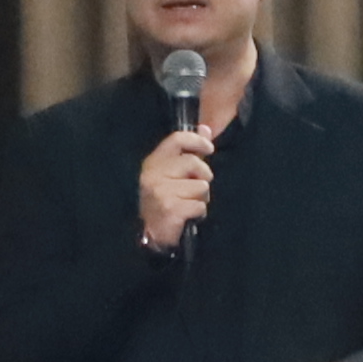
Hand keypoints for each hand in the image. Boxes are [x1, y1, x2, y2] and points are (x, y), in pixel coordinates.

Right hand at [139, 128, 214, 251]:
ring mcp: (161, 191)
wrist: (153, 234)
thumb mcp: (173, 173)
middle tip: (195, 188)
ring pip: (201, 186)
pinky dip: (199, 212)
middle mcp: (154, 174)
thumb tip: (205, 128)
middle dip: (203, 176)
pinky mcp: (170, 208)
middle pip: (193, 163)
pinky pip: (200, 205)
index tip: (209, 148)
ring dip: (201, 198)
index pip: (177, 139)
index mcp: (154, 162)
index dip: (197, 140)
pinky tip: (188, 215)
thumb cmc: (165, 200)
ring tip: (188, 203)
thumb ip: (190, 150)